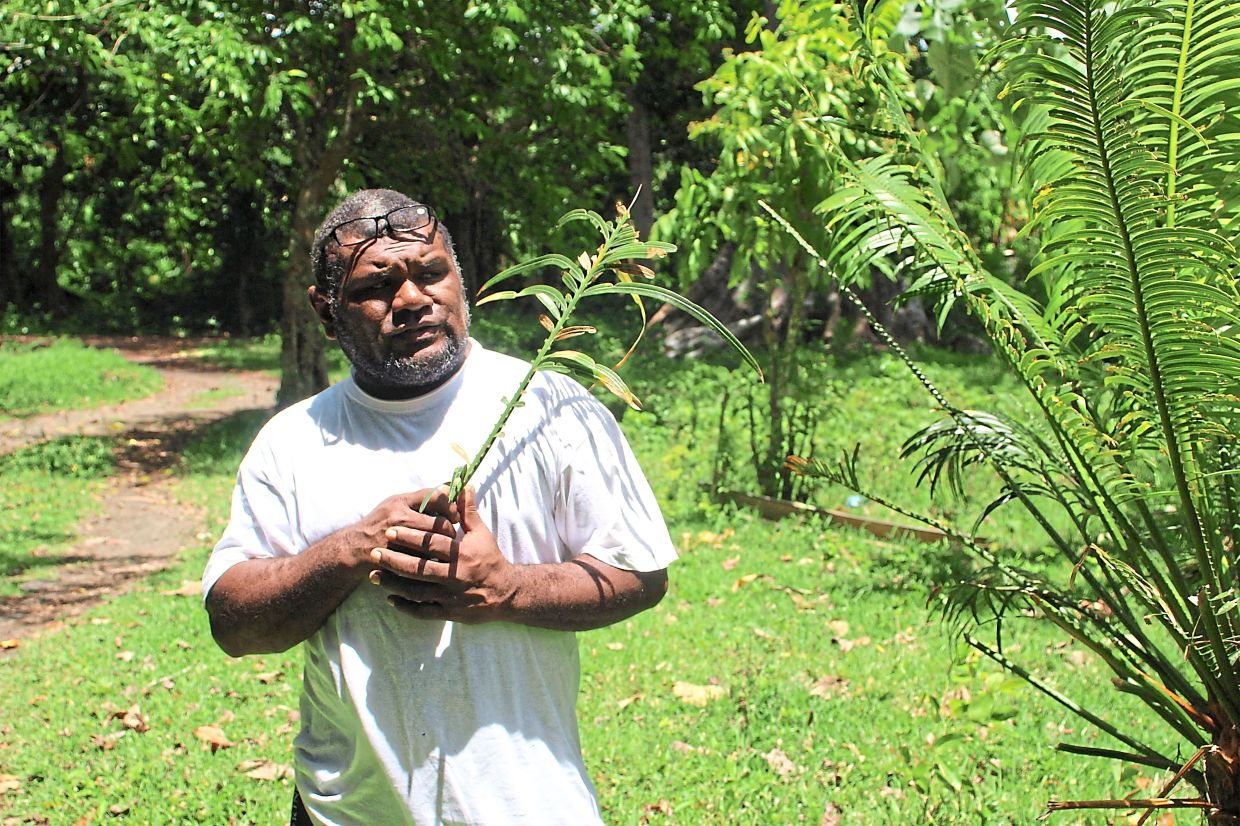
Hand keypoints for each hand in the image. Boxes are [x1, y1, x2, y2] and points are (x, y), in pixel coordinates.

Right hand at [348, 488, 459, 570]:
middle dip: (451, 529)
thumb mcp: (395, 504)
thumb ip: (420, 499)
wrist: (354, 547)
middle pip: (440, 522)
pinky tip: (434, 559)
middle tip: (452, 533)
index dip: (450, 505)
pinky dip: (432, 559)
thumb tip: (448, 491)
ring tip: (445, 547)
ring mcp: (398, 540)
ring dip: (444, 546)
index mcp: (401, 502)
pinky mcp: (397, 559)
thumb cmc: (380, 523)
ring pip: (435, 543)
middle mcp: (399, 518)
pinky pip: (425, 559)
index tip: (454, 513)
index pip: (436, 497)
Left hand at [368, 486, 515, 623]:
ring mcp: (450, 597)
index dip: (410, 537)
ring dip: (394, 583)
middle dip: (394, 560)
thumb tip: (463, 486)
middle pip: (419, 568)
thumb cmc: (491, 559)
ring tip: (374, 575)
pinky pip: (423, 611)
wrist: (507, 592)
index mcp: (462, 555)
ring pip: (417, 591)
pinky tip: (390, 598)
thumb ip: (469, 511)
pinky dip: (405, 606)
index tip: (390, 530)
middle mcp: (455, 576)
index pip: (432, 544)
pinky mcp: (449, 613)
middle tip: (375, 552)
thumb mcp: (482, 534)